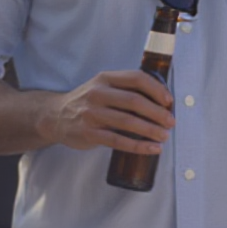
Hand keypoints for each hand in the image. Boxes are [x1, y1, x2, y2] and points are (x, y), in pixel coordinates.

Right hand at [41, 69, 175, 152]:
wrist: (55, 116)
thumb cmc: (87, 102)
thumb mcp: (102, 86)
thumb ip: (125, 89)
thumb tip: (161, 102)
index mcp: (105, 78)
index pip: (136, 78)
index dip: (157, 89)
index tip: (169, 101)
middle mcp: (98, 93)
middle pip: (135, 101)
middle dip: (157, 113)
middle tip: (171, 122)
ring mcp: (92, 114)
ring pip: (128, 122)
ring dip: (150, 130)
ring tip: (164, 136)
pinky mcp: (89, 134)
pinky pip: (118, 141)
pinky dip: (138, 146)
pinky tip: (151, 149)